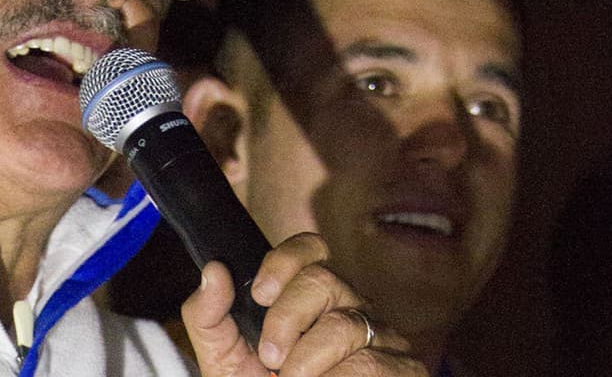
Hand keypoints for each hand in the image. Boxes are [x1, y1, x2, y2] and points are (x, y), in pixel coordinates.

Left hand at [181, 232, 426, 375]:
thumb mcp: (224, 358)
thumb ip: (208, 315)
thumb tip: (214, 271)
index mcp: (309, 296)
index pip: (311, 248)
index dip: (284, 261)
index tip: (260, 295)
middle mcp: (350, 307)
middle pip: (325, 280)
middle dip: (287, 318)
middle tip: (271, 357)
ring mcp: (381, 337)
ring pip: (347, 326)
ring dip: (308, 362)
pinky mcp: (404, 370)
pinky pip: (374, 364)